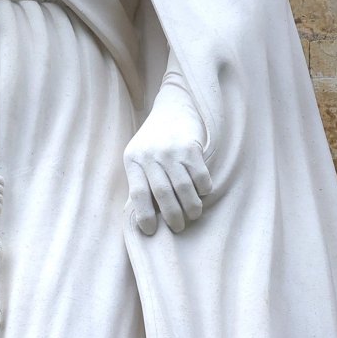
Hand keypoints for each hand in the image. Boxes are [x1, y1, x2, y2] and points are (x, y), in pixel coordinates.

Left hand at [124, 86, 211, 235]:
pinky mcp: (191, 147)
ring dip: (191, 206)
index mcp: (133, 159)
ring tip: (193, 214)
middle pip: (163, 194)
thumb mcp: (139, 156)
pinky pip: (200, 176)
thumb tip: (146, 215)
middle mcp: (151, 155)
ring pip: (184, 188)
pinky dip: (203, 189)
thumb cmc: (154, 140)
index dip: (144, 215)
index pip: (138, 193)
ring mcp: (171, 150)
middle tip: (179, 227)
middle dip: (173, 216)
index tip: (151, 231)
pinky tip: (202, 192)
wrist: (173, 106)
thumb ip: (141, 179)